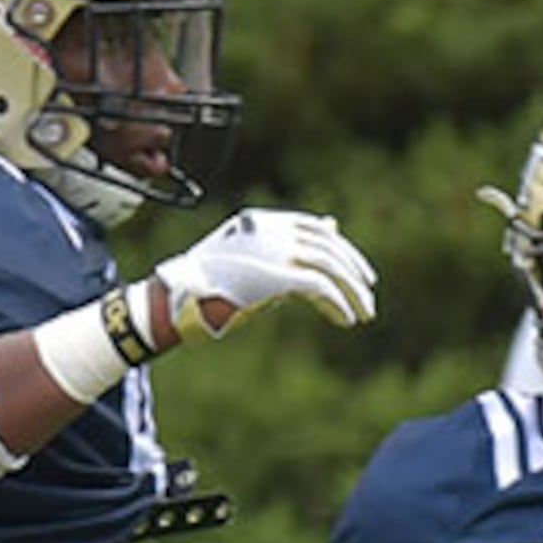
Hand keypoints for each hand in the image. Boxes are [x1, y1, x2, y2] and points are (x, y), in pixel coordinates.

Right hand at [147, 208, 377, 344]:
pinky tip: (346, 320)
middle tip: (368, 295)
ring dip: (351, 292)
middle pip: (328, 246)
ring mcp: (272, 251)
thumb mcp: (247, 259)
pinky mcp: (273, 276)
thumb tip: (331, 226)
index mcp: (263, 222)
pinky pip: (318, 287)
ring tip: (364, 314)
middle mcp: (271, 230)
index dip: (343, 250)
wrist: (174, 302)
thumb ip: (285, 246)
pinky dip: (336, 304)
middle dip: (353, 271)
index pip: (317, 229)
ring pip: (329, 266)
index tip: (359, 273)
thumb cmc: (204, 285)